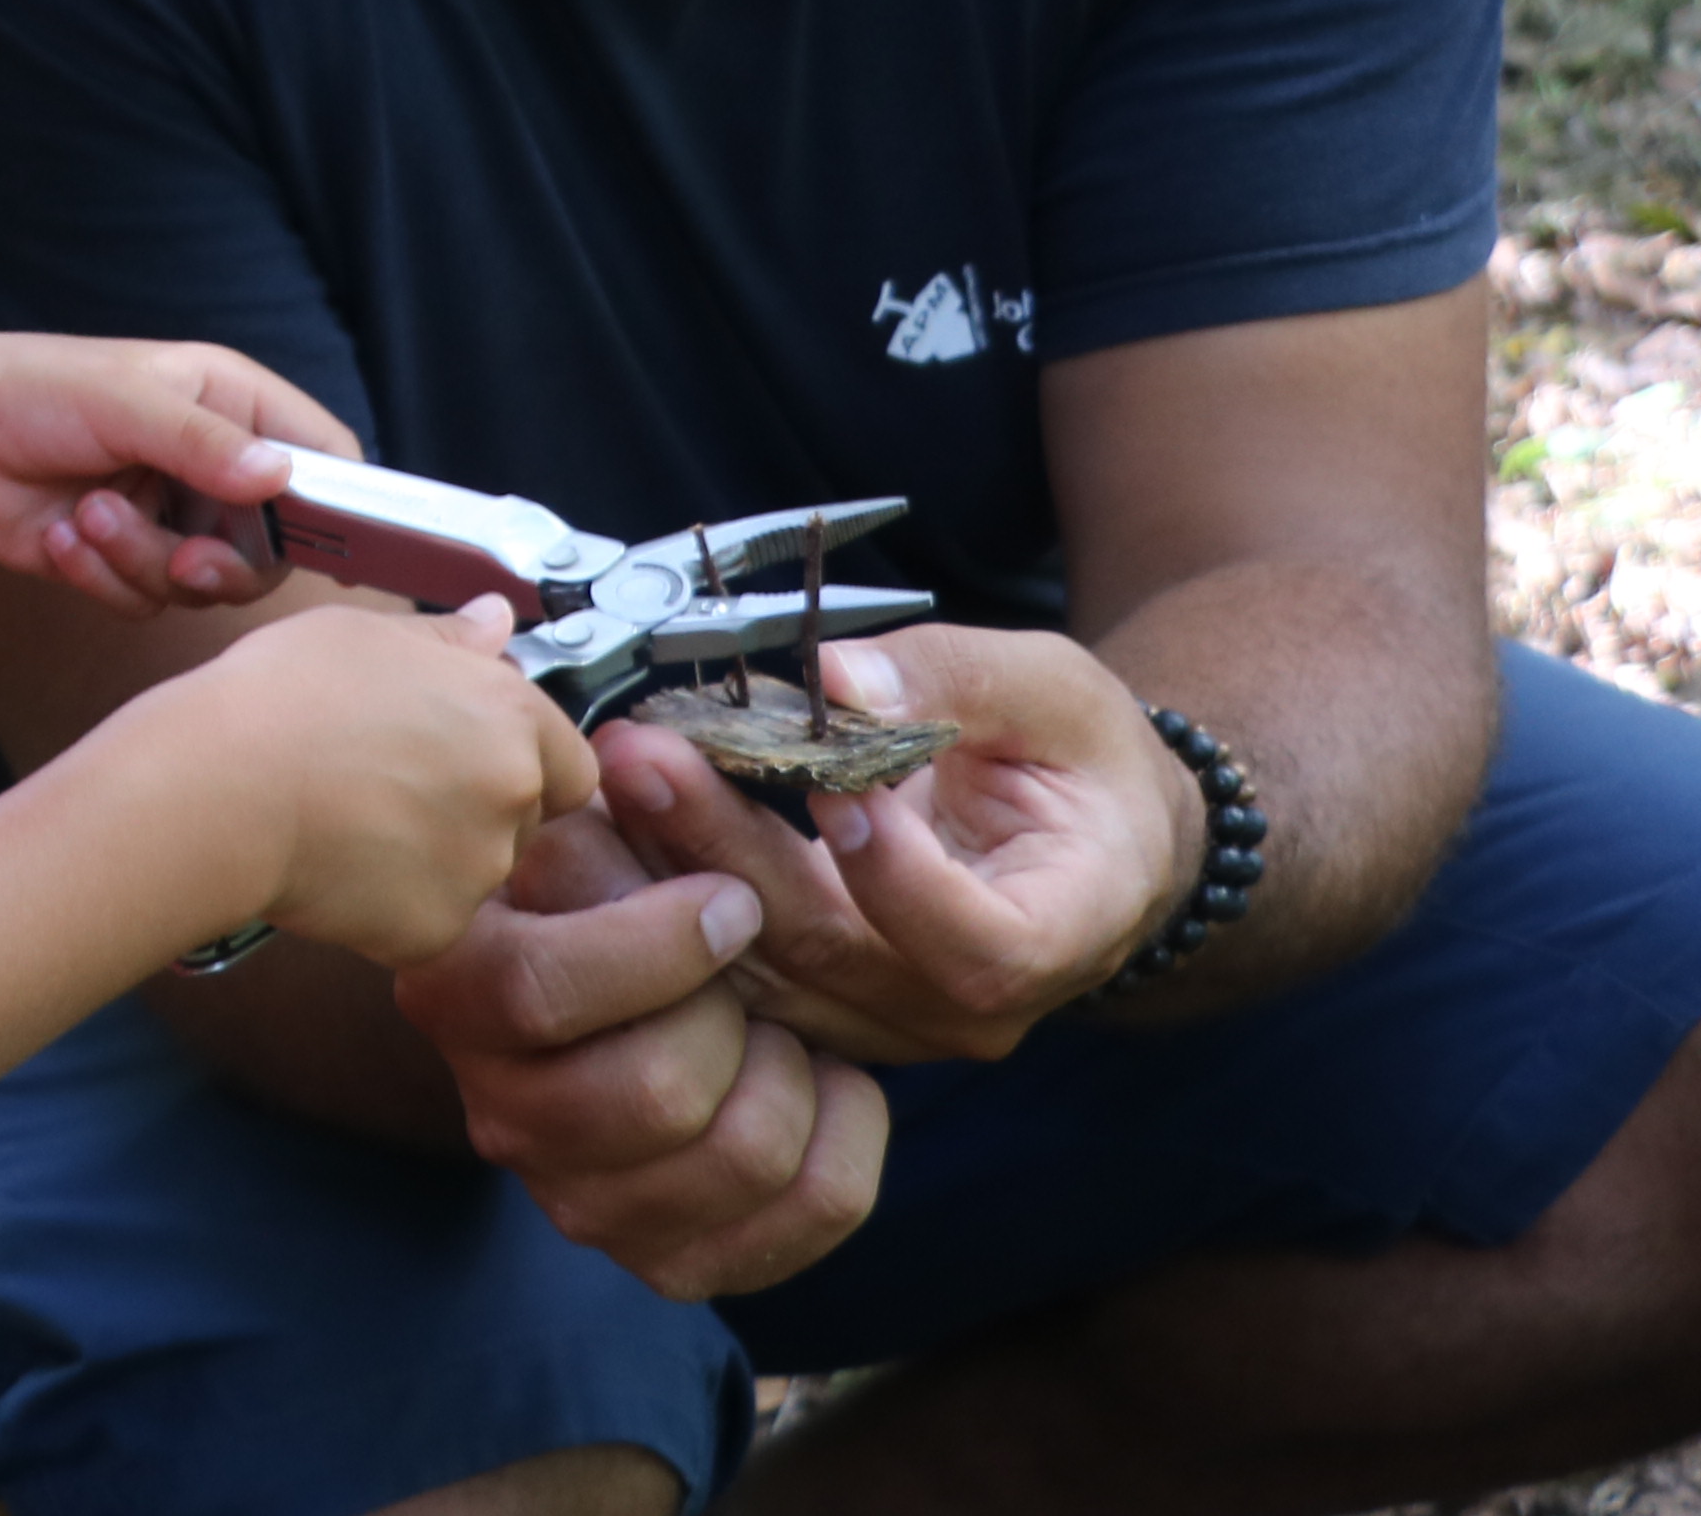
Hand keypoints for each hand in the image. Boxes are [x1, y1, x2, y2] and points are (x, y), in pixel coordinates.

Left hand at [0, 331, 355, 612]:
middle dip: (225, 561)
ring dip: (141, 560)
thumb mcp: (124, 402)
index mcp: (232, 404)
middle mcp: (212, 465)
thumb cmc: (33, 391)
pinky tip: (57, 537)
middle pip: (276, 546)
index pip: (324, 457)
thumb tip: (282, 481)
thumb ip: (204, 444)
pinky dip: (102, 577)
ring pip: (205, 582)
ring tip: (85, 516)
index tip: (332, 546)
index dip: (339, 504)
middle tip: (186, 558)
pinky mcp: (126, 561)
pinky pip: (147, 601)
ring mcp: (171, 516)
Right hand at [168, 595, 595, 964]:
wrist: (221, 787)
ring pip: (473, 870)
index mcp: (507, 713)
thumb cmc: (281, 701)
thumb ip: (448, 639)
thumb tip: (494, 621)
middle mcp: (511, 792)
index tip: (468, 756)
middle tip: (392, 785)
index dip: (521, 760)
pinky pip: (427, 920)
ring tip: (352, 821)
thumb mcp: (367, 634)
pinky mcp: (433, 929)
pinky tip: (338, 865)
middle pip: (524, 817)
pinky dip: (392, 904)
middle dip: (473, 807)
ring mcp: (477, 868)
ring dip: (432, 855)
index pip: (570, 760)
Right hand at [391, 802, 880, 1296]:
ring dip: (794, 1070)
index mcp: (456, 989)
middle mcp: (498, 1110)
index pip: (539, 990)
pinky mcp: (667, 1259)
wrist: (639, 983)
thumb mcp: (600, 806)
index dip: (657, 945)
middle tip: (746, 967)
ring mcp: (580, 1199)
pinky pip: (813, 1208)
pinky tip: (819, 1080)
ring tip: (779, 1021)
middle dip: (738, 1013)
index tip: (730, 900)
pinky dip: (849, 1131)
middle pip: (657, 1091)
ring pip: (743, 1154)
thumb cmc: (626, 868)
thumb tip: (640, 752)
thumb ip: (614, 783)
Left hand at [570, 627, 1194, 1069]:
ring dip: (671, 869)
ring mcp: (885, 1021)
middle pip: (835, 951)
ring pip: (761, 966)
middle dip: (726, 849)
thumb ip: (951, 679)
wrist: (1089, 839)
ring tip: (611, 772)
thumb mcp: (1052, 691)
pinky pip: (730, 965)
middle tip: (643, 754)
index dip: (897, 881)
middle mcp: (965, 1008)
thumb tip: (835, 678)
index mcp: (1058, 937)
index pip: (974, 951)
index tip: (835, 787)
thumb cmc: (1080, 760)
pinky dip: (667, 888)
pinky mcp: (818, 1004)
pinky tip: (616, 813)